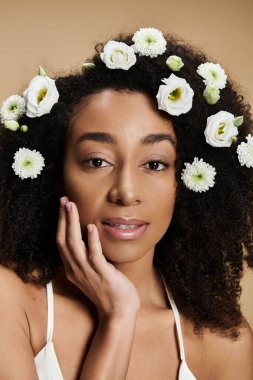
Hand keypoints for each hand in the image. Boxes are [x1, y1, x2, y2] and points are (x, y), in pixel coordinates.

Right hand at [56, 197, 140, 320]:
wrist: (119, 313)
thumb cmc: (108, 291)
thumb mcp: (93, 272)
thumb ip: (88, 257)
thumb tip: (91, 236)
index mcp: (73, 268)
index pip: (61, 242)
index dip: (61, 223)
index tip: (63, 206)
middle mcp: (76, 270)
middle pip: (63, 240)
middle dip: (63, 218)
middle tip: (64, 200)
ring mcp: (88, 273)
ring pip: (74, 245)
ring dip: (72, 224)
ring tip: (72, 206)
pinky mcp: (102, 275)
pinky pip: (94, 256)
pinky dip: (92, 240)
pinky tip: (92, 227)